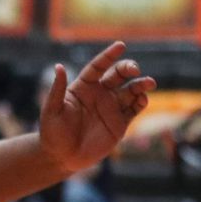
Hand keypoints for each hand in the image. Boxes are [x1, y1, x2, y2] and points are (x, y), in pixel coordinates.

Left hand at [38, 41, 155, 173]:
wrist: (62, 156)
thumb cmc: (52, 131)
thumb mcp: (52, 109)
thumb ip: (57, 89)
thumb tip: (58, 66)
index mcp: (82, 87)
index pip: (98, 67)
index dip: (108, 56)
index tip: (121, 45)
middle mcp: (99, 94)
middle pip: (117, 76)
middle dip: (127, 69)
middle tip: (134, 68)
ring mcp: (110, 108)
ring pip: (129, 91)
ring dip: (140, 85)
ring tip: (149, 82)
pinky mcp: (119, 124)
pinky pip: (133, 110)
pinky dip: (141, 102)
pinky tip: (144, 98)